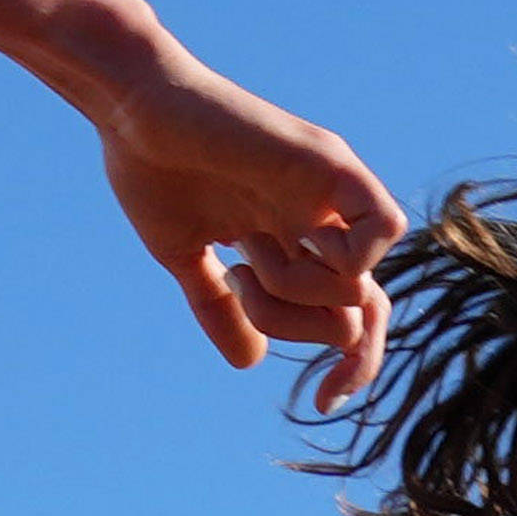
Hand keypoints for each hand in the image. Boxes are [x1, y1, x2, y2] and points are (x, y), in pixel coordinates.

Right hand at [89, 49, 402, 404]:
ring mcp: (325, 192)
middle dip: (349, 356)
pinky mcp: (327, 165)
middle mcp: (317, 218)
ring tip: (247, 266)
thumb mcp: (184, 258)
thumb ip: (218, 306)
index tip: (321, 404)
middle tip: (321, 387)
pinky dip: (356, 261)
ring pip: (361, 282)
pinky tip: (297, 252)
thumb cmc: (150, 170)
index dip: (349, 362)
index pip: (347, 310)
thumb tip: (251, 362)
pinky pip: (384, 227)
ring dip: (302, 301)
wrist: (132, 111)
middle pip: (368, 305)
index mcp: (288, 240)